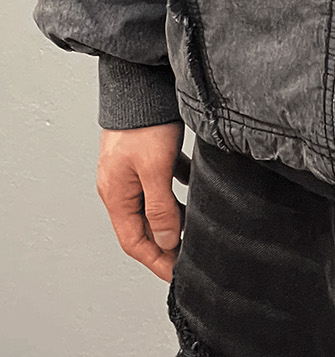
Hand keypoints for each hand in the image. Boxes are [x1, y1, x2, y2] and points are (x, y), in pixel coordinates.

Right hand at [97, 119, 182, 272]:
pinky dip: (177, 191)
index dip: (156, 261)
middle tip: (191, 254)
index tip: (177, 274)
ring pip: (153, 205)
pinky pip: (160, 183)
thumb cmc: (143, 123)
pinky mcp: (143, 155)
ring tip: (196, 225)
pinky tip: (194, 187)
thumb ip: (161, 209)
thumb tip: (167, 241)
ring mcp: (130, 171)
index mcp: (116, 194)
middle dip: (167, 243)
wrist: (139, 81)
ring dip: (173, 217)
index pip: (134, 242)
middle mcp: (119, 186)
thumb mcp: (155, 170)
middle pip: (143, 226)